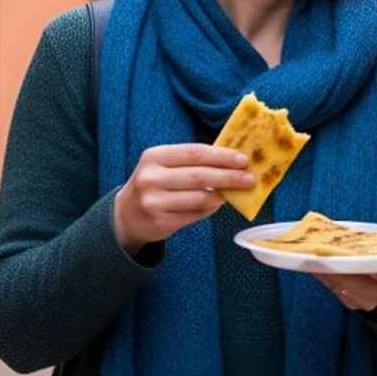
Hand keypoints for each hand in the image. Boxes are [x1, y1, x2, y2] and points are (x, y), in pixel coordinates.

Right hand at [113, 144, 254, 253]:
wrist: (126, 214)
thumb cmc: (155, 183)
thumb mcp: (165, 166)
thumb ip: (193, 162)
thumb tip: (234, 162)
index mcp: (154, 157)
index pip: (195, 153)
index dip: (222, 156)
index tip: (243, 160)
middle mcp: (151, 178)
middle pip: (200, 176)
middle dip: (229, 177)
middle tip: (249, 178)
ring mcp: (153, 202)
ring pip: (199, 198)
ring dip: (221, 196)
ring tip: (235, 192)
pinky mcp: (160, 222)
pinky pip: (194, 215)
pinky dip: (210, 209)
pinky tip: (216, 204)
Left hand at [314, 214, 376, 312]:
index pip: (376, 268)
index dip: (356, 259)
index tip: (340, 248)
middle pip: (351, 279)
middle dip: (332, 265)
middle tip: (315, 249)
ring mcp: (365, 301)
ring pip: (340, 286)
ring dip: (323, 271)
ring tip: (308, 254)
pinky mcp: (353, 304)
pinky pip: (335, 290)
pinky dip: (324, 277)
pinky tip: (313, 264)